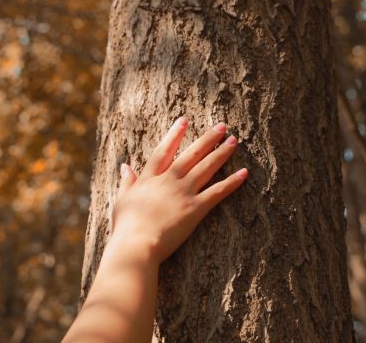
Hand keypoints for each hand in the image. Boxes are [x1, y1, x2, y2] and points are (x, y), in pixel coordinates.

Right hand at [109, 117, 247, 263]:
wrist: (137, 244)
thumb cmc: (126, 226)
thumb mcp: (121, 200)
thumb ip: (126, 182)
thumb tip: (125, 167)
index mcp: (150, 178)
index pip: (164, 151)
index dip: (175, 134)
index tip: (184, 120)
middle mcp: (169, 180)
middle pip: (191, 154)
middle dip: (207, 139)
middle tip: (222, 126)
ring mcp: (183, 193)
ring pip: (206, 167)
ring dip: (221, 153)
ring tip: (234, 141)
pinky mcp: (195, 209)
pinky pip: (217, 192)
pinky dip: (231, 182)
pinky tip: (244, 172)